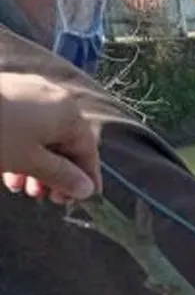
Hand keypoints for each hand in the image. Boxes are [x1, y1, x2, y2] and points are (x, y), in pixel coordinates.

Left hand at [0, 73, 100, 202]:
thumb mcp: (30, 162)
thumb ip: (61, 177)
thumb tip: (87, 189)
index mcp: (69, 113)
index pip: (87, 150)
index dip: (85, 178)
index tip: (80, 202)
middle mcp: (54, 97)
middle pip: (64, 143)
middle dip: (55, 174)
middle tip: (43, 198)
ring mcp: (29, 92)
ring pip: (42, 135)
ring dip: (35, 165)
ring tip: (19, 188)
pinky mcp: (7, 93)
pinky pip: (24, 124)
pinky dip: (21, 148)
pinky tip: (6, 168)